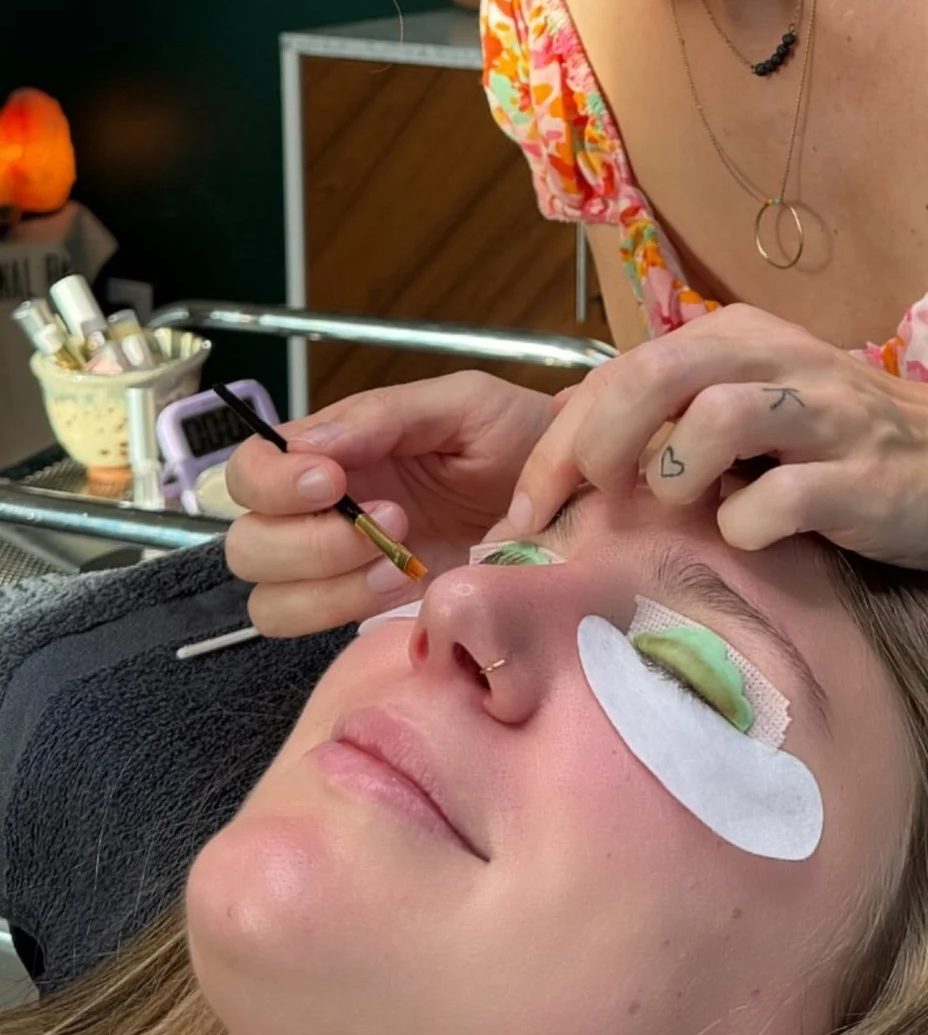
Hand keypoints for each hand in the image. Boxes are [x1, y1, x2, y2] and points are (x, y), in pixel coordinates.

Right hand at [224, 371, 553, 634]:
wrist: (572, 496)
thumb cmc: (520, 437)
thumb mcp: (462, 406)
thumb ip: (382, 418)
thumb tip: (307, 446)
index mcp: (338, 449)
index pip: (251, 468)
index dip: (273, 481)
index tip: (331, 481)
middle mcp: (324, 508)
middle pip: (247, 542)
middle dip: (306, 540)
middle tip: (390, 518)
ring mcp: (342, 565)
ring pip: (268, 596)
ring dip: (325, 581)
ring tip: (400, 559)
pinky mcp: (370, 608)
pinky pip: (310, 628)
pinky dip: (342, 611)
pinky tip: (403, 585)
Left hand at [487, 306, 927, 570]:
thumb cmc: (839, 442)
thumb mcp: (750, 402)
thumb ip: (670, 410)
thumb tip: (564, 437)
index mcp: (737, 336)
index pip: (622, 370)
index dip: (560, 440)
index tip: (525, 508)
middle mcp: (776, 358)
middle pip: (655, 376)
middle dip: (595, 447)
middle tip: (578, 508)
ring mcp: (822, 415)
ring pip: (715, 419)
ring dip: (675, 476)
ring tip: (681, 508)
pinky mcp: (860, 477)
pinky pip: (777, 502)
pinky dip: (745, 529)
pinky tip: (752, 539)